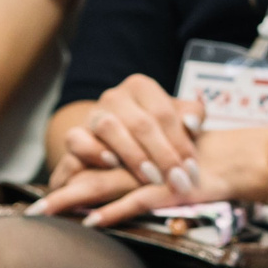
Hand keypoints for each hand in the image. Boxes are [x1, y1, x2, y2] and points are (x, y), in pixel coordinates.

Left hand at [35, 125, 267, 228]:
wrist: (232, 160)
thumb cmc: (194, 163)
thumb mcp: (161, 167)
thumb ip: (136, 174)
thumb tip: (101, 192)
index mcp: (129, 153)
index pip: (91, 161)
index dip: (67, 176)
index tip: (43, 196)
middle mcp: (132, 162)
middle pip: (87, 174)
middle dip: (58, 193)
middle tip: (30, 211)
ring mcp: (147, 176)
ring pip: (101, 186)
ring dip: (71, 201)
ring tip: (45, 214)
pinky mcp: (164, 192)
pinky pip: (133, 202)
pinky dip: (112, 213)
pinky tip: (91, 223)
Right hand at [65, 75, 201, 194]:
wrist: (118, 147)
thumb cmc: (156, 134)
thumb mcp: (177, 121)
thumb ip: (193, 117)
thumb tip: (193, 124)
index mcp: (141, 87)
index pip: (164, 113)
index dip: (181, 143)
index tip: (192, 170)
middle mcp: (115, 96)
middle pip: (141, 123)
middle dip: (163, 155)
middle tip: (177, 180)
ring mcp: (93, 114)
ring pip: (109, 127)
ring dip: (133, 155)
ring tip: (152, 177)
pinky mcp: (74, 135)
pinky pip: (77, 139)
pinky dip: (94, 152)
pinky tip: (113, 164)